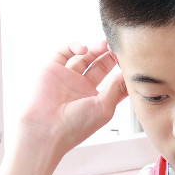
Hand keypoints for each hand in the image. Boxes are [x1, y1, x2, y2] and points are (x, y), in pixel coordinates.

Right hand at [15, 42, 127, 157]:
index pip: (112, 79)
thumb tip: (129, 75)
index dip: (121, 69)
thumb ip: (117, 89)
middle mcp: (81, 87)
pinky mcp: (52, 69)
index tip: (129, 60)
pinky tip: (83, 49)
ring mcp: (67, 77)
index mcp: (95, 99)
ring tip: (104, 44)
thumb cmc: (74, 126)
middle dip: (109, 55)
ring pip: (84, 57)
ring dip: (95, 48)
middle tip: (117, 47)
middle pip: (99, 65)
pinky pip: (63, 52)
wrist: (45, 129)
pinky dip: (74, 47)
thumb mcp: (104, 108)